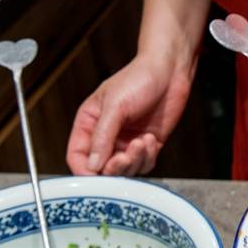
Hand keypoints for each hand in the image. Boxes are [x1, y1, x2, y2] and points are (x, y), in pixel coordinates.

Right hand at [66, 55, 192, 175]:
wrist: (170, 71)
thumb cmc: (139, 78)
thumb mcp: (115, 105)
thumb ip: (102, 136)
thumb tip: (92, 165)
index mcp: (89, 123)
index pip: (77, 155)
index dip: (83, 170)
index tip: (95, 176)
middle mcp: (106, 136)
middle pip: (102, 168)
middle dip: (115, 167)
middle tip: (126, 156)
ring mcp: (127, 141)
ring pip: (125, 170)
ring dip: (134, 161)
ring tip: (142, 141)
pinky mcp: (147, 145)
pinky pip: (144, 164)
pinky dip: (147, 156)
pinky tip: (150, 138)